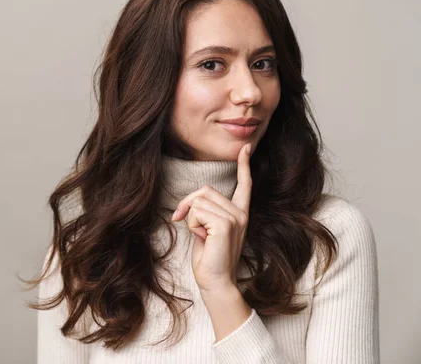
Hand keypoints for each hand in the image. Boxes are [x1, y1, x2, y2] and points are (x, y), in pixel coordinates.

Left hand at [171, 143, 252, 293]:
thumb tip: (191, 202)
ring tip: (201, 236)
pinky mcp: (226, 225)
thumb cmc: (209, 258)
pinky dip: (192, 225)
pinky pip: (196, 213)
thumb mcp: (206, 230)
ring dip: (190, 219)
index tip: (246, 148)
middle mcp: (240, 213)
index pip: (244, 184)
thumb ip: (205, 212)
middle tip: (183, 221)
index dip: (244, 165)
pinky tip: (202, 239)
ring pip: (198, 202)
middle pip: (205, 190)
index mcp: (239, 213)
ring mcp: (235, 218)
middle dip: (188, 204)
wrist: (215, 281)